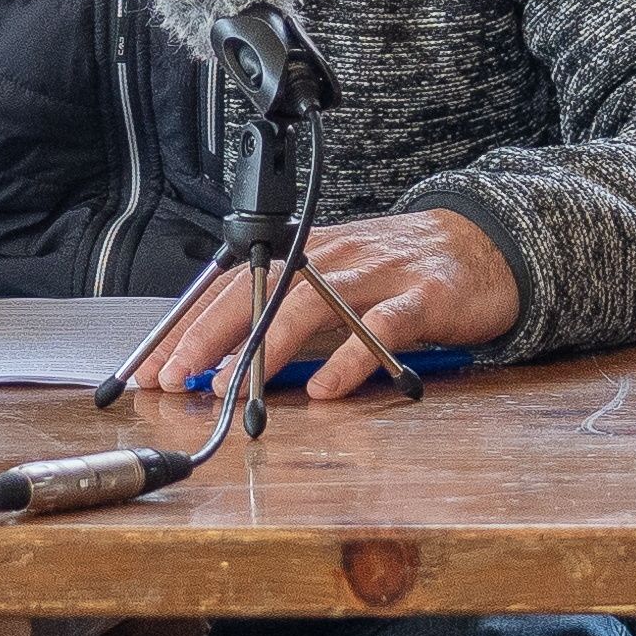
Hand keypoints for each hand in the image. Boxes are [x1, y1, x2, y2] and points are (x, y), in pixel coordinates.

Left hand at [133, 212, 517, 403]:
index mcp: (304, 256)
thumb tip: (226, 362)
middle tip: (173, 377)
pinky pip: (381, 329)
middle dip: (207, 336)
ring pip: (309, 306)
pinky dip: (350, 359)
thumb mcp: (335, 286)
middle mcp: (331, 260)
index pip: (231, 286)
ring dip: (264, 348)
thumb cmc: (400, 272)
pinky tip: (325, 389)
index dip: (186, 326)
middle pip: (256, 291)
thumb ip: (287, 318)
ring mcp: (376, 277)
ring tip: (232, 385)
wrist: (484, 245)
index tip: (151, 366)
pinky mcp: (421, 299)